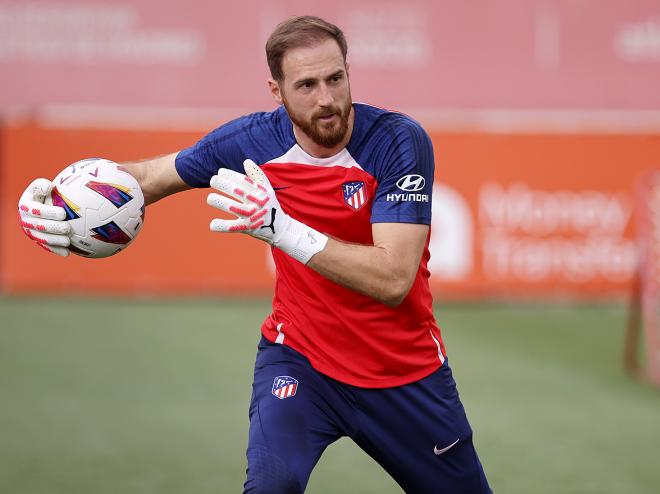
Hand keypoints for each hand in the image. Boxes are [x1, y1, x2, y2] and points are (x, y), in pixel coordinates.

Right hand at [18, 178, 70, 256]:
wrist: (45, 204)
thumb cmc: (48, 193)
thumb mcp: (42, 186)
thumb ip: (42, 185)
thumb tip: (48, 187)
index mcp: (26, 205)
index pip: (35, 210)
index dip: (48, 213)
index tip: (63, 213)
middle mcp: (26, 220)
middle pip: (38, 226)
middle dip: (53, 228)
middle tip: (67, 228)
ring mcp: (31, 231)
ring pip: (42, 238)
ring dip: (55, 241)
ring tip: (68, 241)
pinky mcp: (38, 240)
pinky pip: (46, 247)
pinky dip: (56, 250)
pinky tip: (67, 253)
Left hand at [207, 159, 327, 263]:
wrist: (279, 228)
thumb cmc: (270, 206)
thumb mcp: (267, 190)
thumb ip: (257, 175)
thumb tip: (246, 161)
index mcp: (259, 192)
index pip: (243, 180)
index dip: (230, 174)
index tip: (220, 172)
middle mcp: (255, 203)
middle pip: (236, 191)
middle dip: (222, 184)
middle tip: (213, 181)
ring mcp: (251, 216)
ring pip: (232, 207)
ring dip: (219, 202)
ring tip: (210, 198)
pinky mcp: (247, 229)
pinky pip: (231, 227)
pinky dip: (221, 226)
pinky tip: (212, 224)